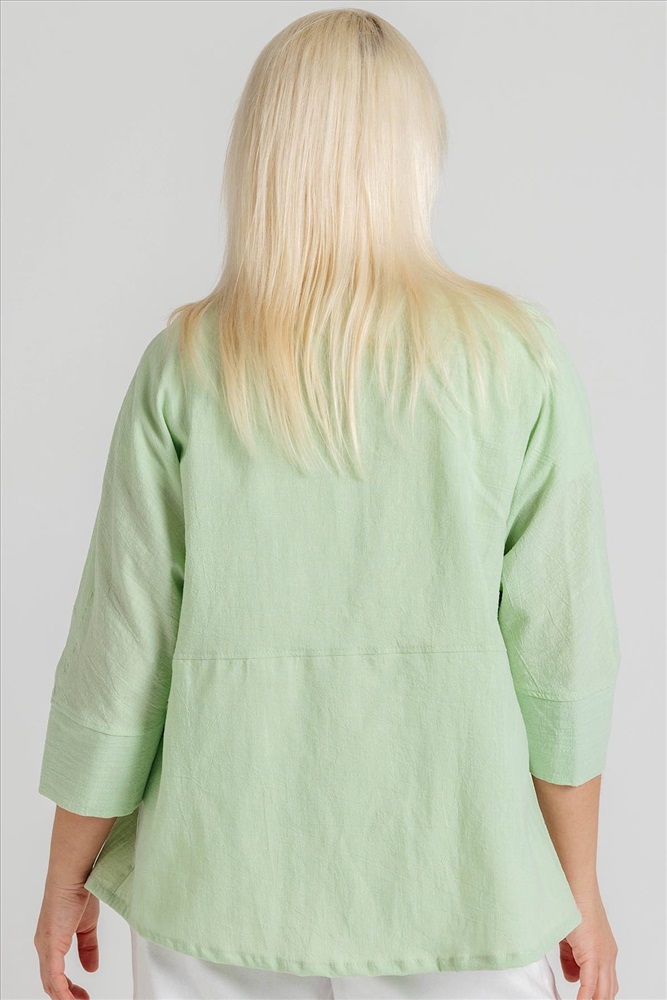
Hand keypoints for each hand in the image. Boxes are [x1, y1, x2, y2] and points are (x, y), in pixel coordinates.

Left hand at [34, 880, 99, 999]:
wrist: (74, 876)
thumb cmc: (78, 892)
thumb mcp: (87, 926)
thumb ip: (88, 947)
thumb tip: (91, 968)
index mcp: (52, 942)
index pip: (55, 975)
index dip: (67, 989)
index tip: (81, 996)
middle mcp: (44, 947)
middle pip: (51, 983)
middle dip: (67, 996)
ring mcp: (45, 947)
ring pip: (50, 983)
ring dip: (65, 997)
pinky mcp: (50, 945)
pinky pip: (53, 975)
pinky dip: (62, 990)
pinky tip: (69, 998)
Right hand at [561, 893, 618, 999]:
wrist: (575, 885)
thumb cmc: (570, 902)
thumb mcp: (569, 937)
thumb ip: (570, 959)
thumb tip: (573, 977)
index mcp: (604, 950)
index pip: (605, 982)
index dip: (594, 994)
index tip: (582, 998)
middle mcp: (608, 955)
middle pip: (608, 990)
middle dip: (596, 999)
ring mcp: (603, 955)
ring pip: (604, 991)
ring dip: (592, 999)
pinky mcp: (594, 954)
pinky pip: (591, 985)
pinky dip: (585, 996)